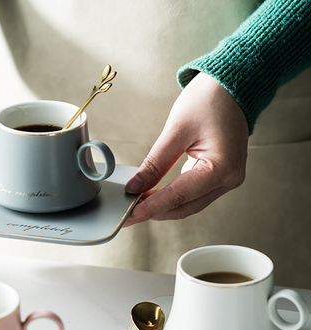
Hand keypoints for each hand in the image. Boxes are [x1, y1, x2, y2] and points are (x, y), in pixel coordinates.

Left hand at [124, 72, 248, 224]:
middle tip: (126, 213)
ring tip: (134, 205)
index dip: (150, 208)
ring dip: (161, 206)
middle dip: (154, 211)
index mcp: (222, 168)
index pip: (178, 196)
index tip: (128, 215)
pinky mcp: (218, 175)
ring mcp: (226, 179)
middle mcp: (229, 179)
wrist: (231, 85)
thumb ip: (155, 164)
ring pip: (188, 204)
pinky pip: (192, 194)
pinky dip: (171, 196)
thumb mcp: (176, 130)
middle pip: (184, 207)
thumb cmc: (210, 99)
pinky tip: (151, 195)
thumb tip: (135, 187)